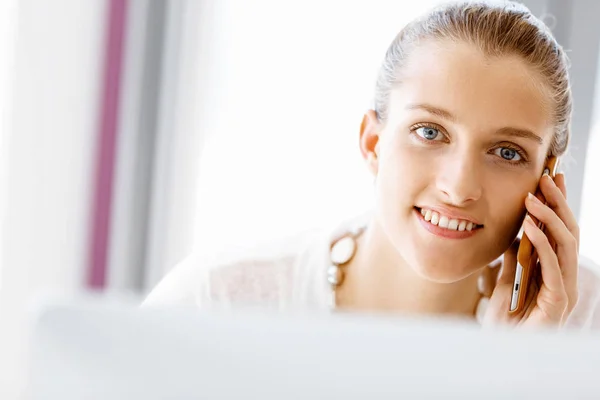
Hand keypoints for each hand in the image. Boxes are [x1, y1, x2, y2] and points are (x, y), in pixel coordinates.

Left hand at [481, 172, 578, 327]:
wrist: (501, 352)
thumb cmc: (505, 321)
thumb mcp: (504, 282)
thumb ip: (512, 261)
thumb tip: (513, 236)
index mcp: (554, 271)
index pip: (560, 231)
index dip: (558, 205)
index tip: (550, 178)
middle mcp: (565, 277)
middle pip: (568, 232)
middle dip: (559, 203)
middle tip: (547, 177)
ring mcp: (564, 289)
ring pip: (566, 244)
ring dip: (550, 217)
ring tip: (533, 197)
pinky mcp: (558, 301)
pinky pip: (553, 266)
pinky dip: (542, 242)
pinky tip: (528, 225)